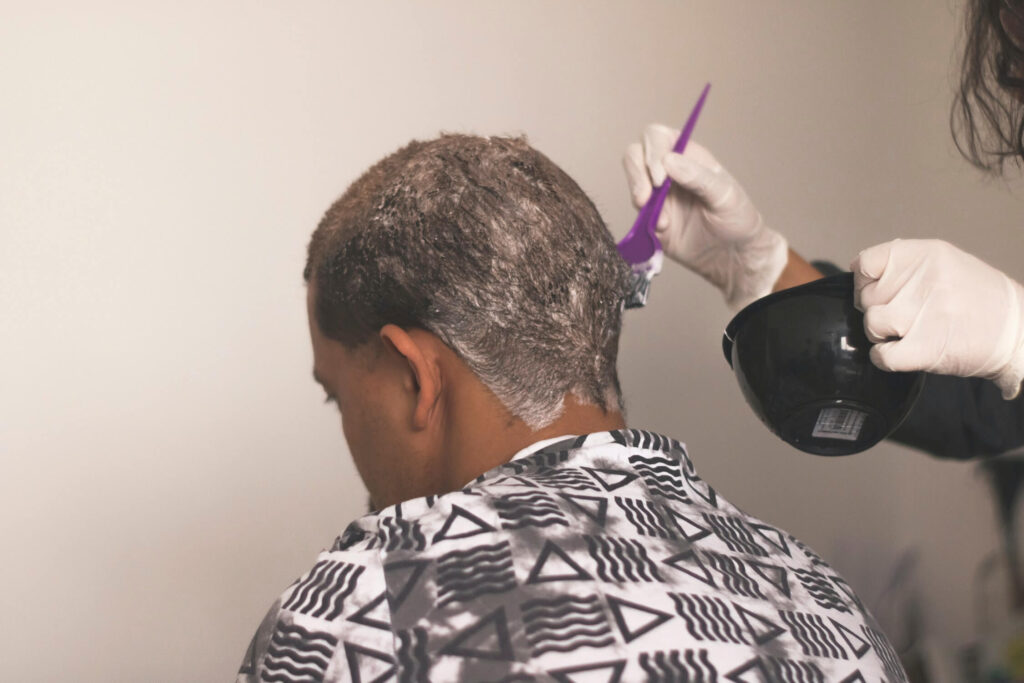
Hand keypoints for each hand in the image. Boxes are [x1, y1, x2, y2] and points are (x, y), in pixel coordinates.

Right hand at [623, 124, 787, 309]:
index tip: (660, 180)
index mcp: (688, 156)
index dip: (652, 153)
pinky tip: (663, 230)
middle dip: (636, 174)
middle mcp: (668, 172)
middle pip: (635, 155)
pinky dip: (643, 221)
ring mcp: (657, 196)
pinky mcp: (650, 220)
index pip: (657, 138)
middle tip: (646, 198)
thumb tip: (669, 161)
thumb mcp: (725, 195)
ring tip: (661, 220)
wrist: (733, 258)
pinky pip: (635, 214)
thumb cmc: (737, 220)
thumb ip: (698, 177)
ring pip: (633, 183)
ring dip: (640, 198)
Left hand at [852, 239, 1023, 398]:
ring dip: (882, 334)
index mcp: (926, 254)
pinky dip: (884, 357)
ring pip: (872, 324)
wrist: (1018, 330)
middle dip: (878, 309)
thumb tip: (858, 268)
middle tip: (904, 315)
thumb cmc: (977, 299)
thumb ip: (905, 265)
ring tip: (907, 332)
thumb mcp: (945, 264)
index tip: (877, 290)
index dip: (864, 281)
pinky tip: (900, 352)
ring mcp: (923, 313)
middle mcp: (923, 280)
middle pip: (866, 298)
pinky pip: (882, 355)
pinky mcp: (926, 347)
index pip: (866, 262)